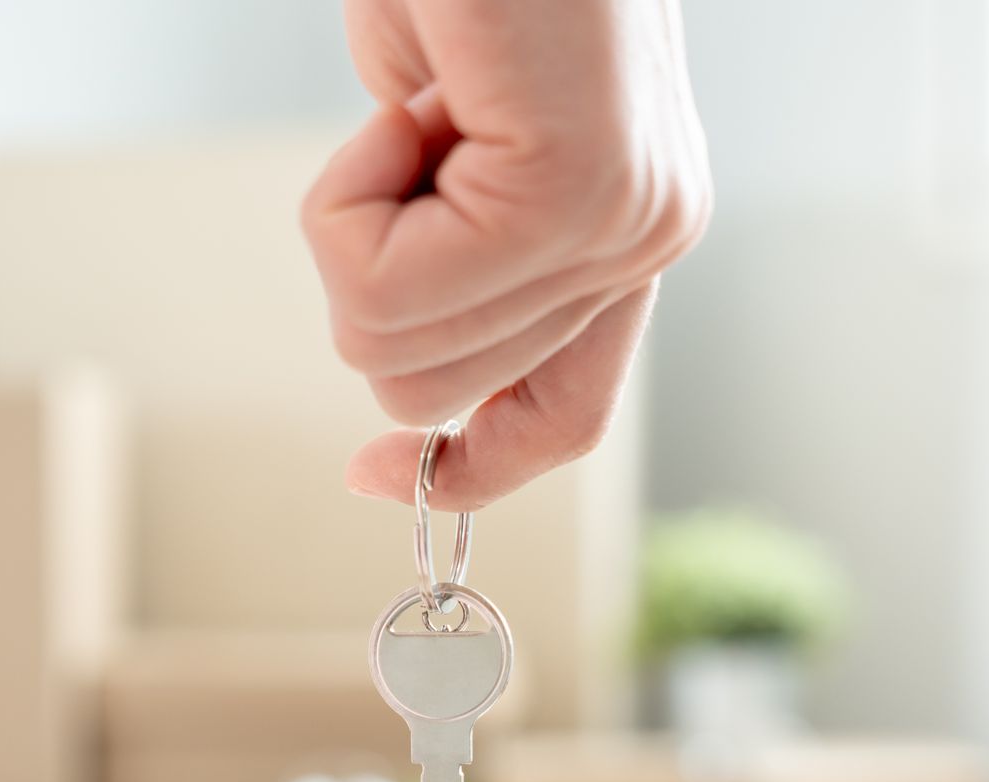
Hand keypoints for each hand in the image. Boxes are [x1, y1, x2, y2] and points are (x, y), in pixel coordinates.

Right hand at [303, 0, 711, 509]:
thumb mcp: (451, 143)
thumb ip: (461, 257)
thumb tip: (401, 383)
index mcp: (630, 232)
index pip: (562, 417)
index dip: (462, 471)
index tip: (366, 479)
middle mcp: (646, 239)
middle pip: (430, 394)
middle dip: (367, 279)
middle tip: (411, 140)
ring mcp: (621, 223)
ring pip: (391, 351)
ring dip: (350, 225)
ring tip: (419, 103)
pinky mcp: (571, 193)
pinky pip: (380, 285)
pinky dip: (343, 191)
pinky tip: (412, 95)